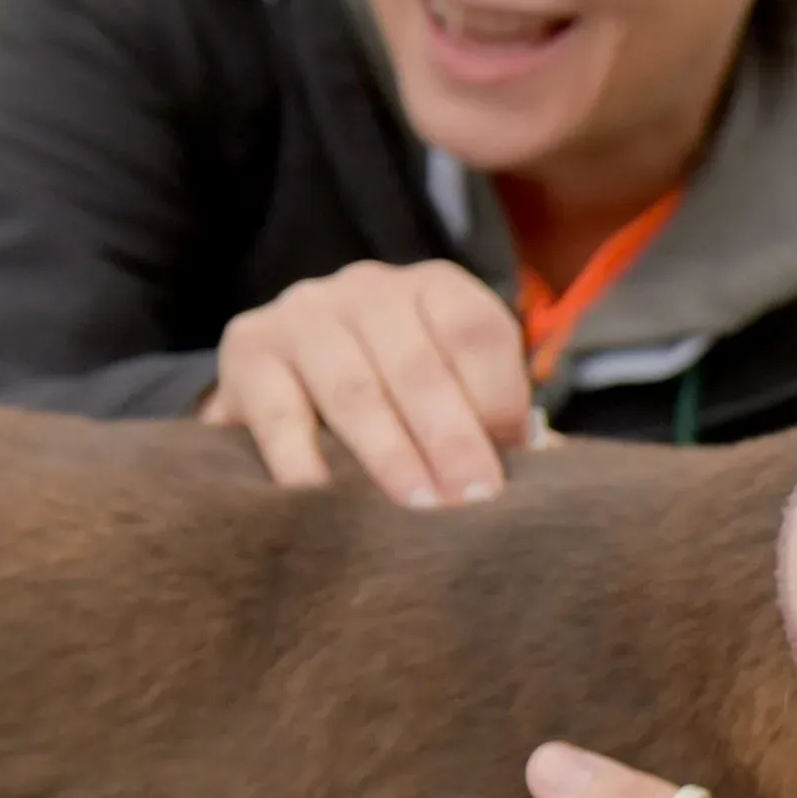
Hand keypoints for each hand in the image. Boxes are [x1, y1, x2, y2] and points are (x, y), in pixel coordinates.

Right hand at [202, 259, 532, 507]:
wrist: (286, 378)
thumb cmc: (396, 396)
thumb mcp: (450, 389)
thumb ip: (494, 421)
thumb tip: (548, 467)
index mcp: (435, 288)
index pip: (475, 331)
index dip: (497, 399)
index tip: (510, 466)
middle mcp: (369, 288)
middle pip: (418, 364)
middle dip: (451, 439)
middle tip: (471, 503)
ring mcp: (304, 313)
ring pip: (353, 388)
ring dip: (389, 455)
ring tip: (417, 509)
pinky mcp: (247, 348)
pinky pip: (280, 412)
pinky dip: (304, 463)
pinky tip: (328, 504)